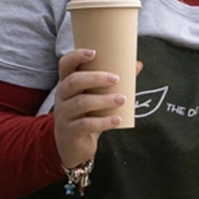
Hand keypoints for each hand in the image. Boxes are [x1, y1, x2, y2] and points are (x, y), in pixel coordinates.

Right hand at [53, 49, 140, 170]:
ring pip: (81, 103)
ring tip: (122, 99)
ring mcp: (64, 115)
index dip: (76, 56)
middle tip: (116, 79)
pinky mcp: (70, 132)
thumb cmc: (86, 115)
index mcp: (67, 84)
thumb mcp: (95, 97)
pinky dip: (103, 122)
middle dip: (95, 78)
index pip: (65, 64)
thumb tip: (137, 64)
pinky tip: (117, 120)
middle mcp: (61, 97)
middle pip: (73, 82)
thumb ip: (113, 82)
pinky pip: (86, 125)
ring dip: (103, 100)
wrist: (71, 146)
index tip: (94, 52)